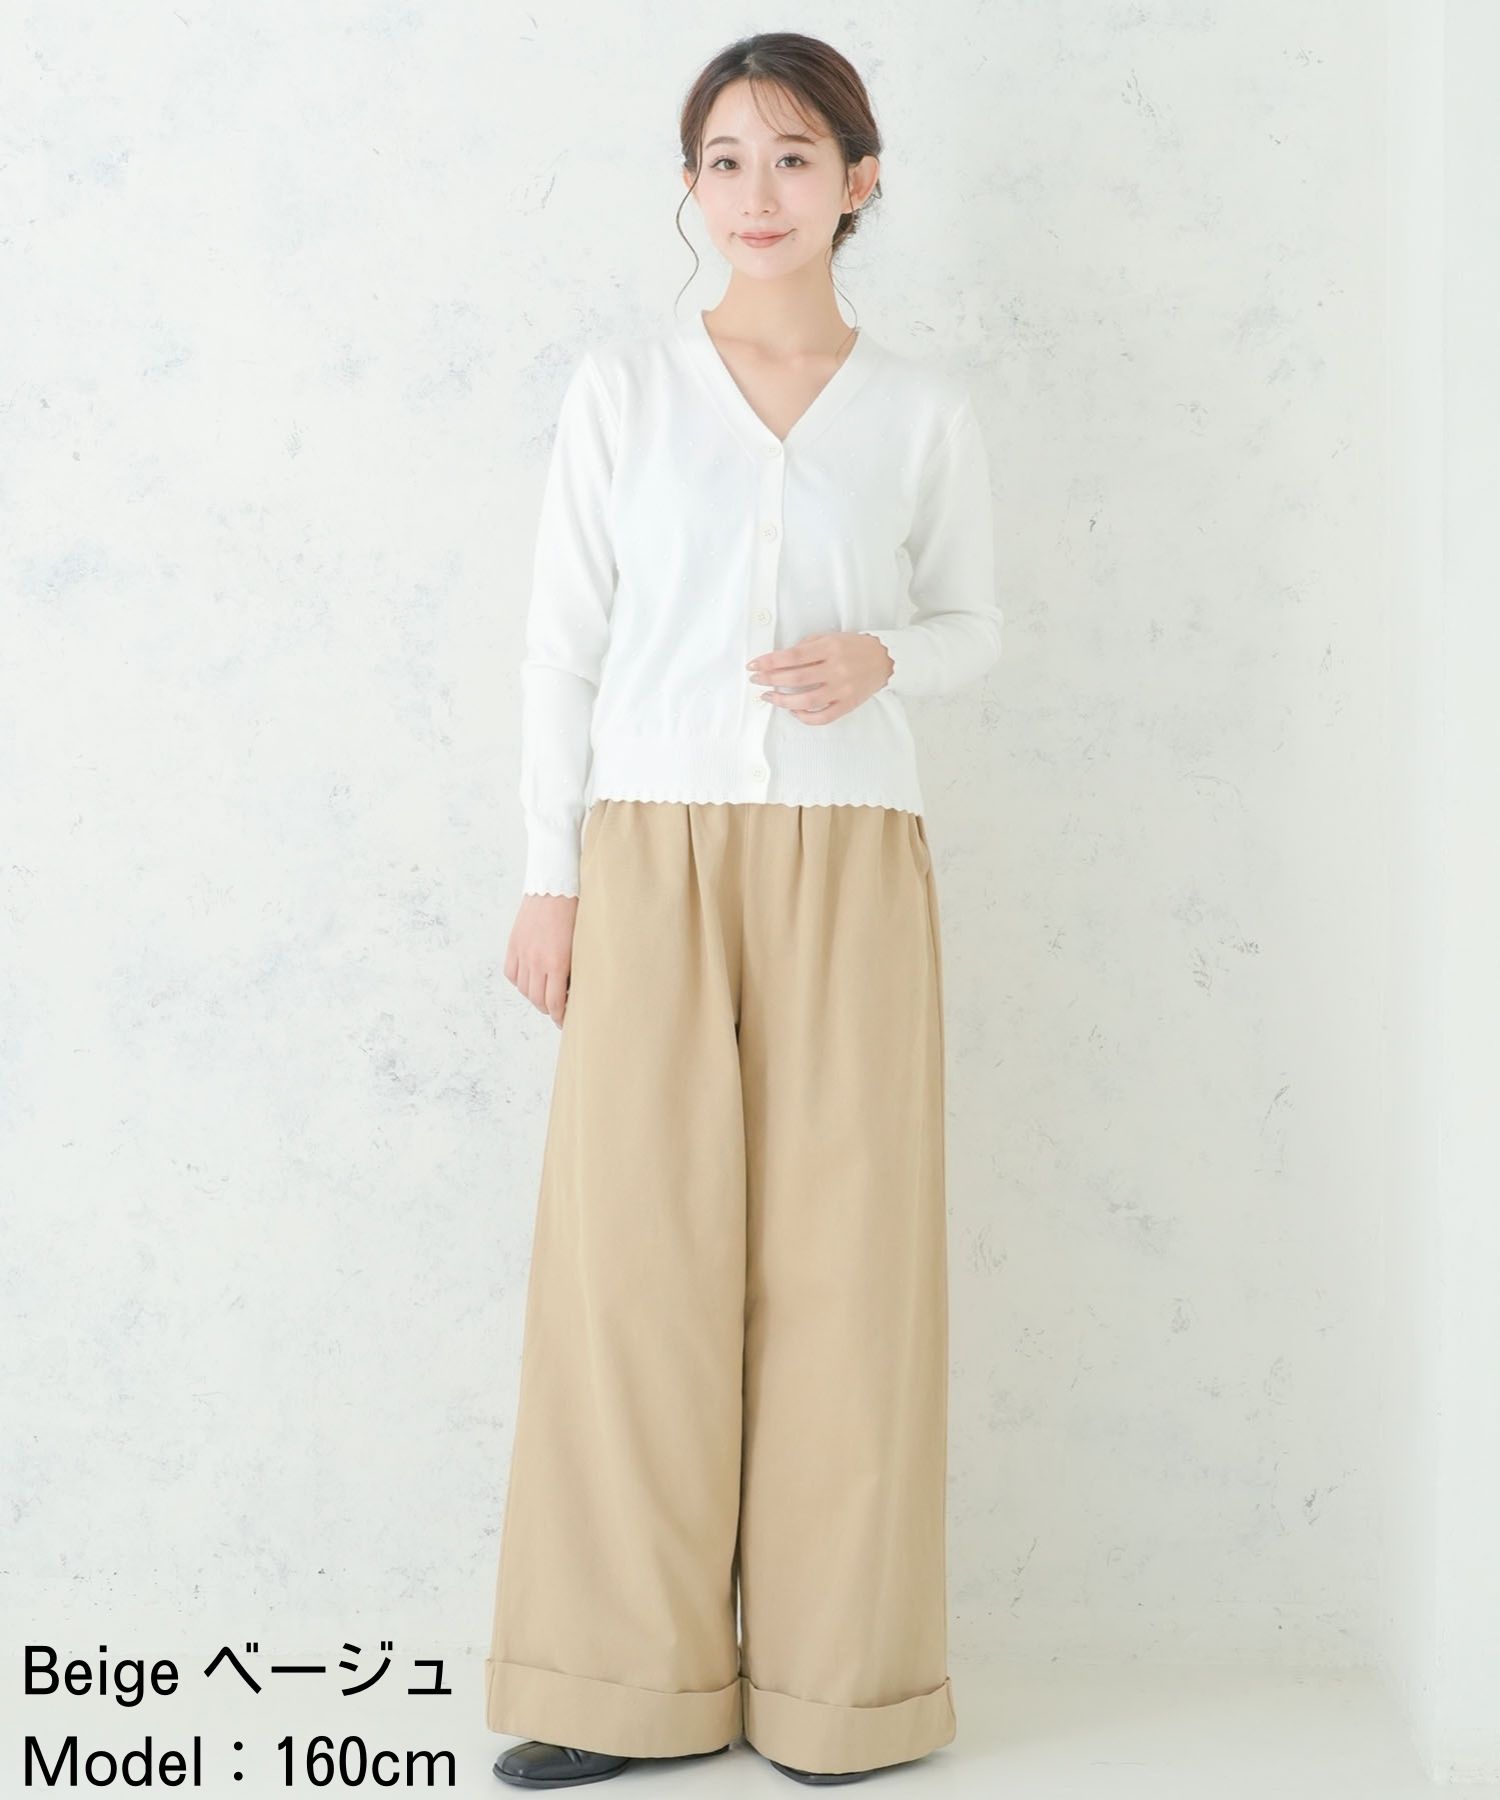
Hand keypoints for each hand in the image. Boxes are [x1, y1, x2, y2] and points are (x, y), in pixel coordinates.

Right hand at [505, 893, 578, 1027]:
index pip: (555, 1003)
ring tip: (545, 996)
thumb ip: (574, 968)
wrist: (554, 887)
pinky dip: (520, 981)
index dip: (560, 1017)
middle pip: (538, 1000)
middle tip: (557, 1012)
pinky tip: (530, 980)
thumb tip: (573, 989)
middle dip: (548, 1010)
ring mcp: (523, 953)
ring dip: (534, 997)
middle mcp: (537, 961)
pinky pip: (512, 974)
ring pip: (524, 989)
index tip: (566, 1022)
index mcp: (557, 963)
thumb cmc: (576, 913)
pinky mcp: (514, 945)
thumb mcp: (581, 944)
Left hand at [746, 632, 892, 724]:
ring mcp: (842, 689)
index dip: (770, 661)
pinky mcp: (848, 704)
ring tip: (769, 697)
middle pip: (796, 677)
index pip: (793, 655)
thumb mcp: (831, 637)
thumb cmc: (854, 647)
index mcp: (830, 648)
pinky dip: (805, 717)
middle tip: (756, 680)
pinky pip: (823, 716)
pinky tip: (793, 711)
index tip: (754, 664)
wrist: (885, 659)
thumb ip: (807, 646)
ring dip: (782, 701)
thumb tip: (780, 659)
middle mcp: (836, 668)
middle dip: (770, 679)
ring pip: (806, 700)